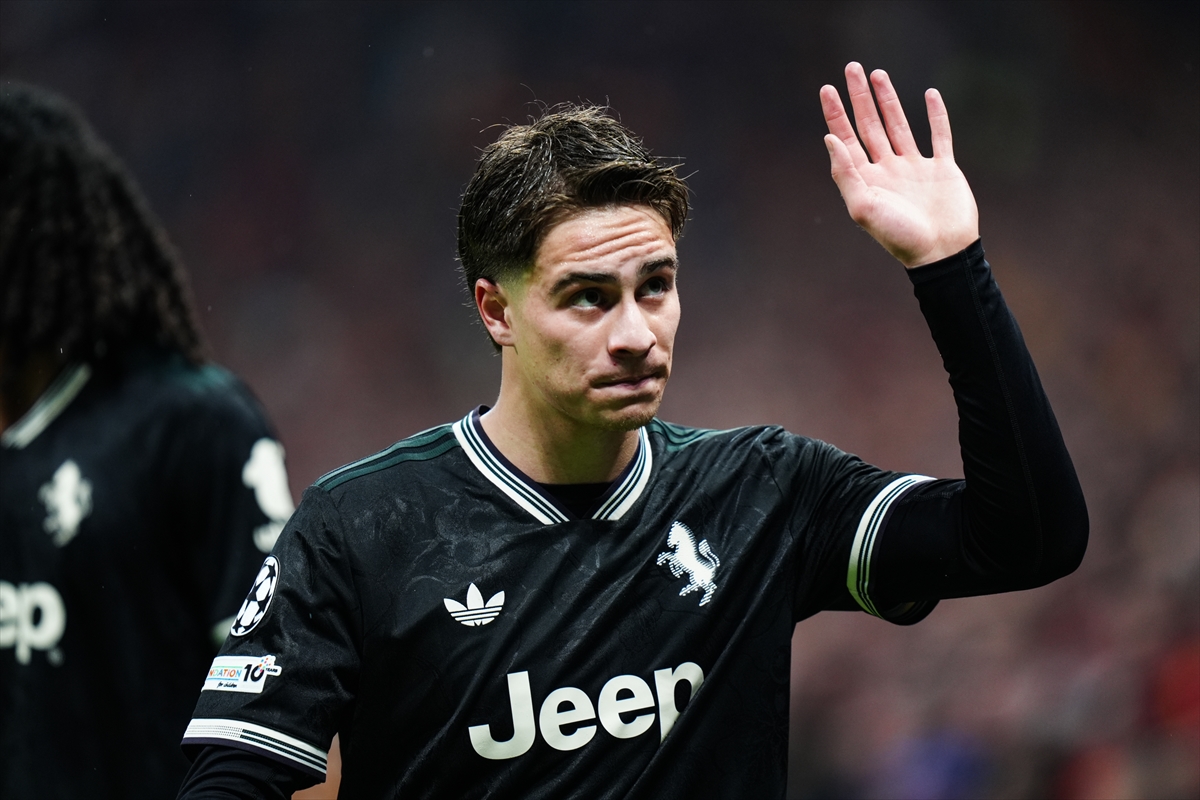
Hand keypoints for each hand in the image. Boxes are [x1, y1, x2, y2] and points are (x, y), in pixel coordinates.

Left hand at [820, 63, 978, 267]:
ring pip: (898, 125)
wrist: (941, 252)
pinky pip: (939, 135)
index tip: (826, 88)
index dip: (835, 114)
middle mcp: (888, 170)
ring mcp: (915, 168)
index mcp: (866, 180)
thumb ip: (845, 173)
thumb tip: (828, 138)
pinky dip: (936, 115)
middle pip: (869, 125)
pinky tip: (929, 95)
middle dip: (859, 97)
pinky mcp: (942, 169)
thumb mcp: (863, 207)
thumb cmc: (899, 235)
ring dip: (888, 99)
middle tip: (851, 67)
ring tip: (878, 74)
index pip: (845, 139)